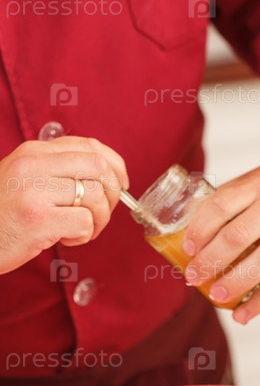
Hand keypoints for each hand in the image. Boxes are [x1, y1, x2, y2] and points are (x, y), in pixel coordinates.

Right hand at [0, 136, 128, 273]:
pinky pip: (84, 222)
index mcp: (33, 152)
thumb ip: (55, 172)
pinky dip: (84, 235)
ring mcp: (34, 191)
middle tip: (101, 214)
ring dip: (99, 220)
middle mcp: (34, 165)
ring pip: (96, 197)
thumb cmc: (1, 214)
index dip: (115, 165)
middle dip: (113, 195)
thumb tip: (105, 177)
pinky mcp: (37, 219)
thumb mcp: (23, 180)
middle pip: (100, 168)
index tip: (121, 184)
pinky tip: (66, 239)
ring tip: (80, 231)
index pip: (90, 146)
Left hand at [183, 126, 259, 323]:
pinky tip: (242, 314)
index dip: (200, 228)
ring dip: (234, 282)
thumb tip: (192, 230)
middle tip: (193, 276)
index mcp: (259, 185)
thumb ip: (232, 201)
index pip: (222, 205)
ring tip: (214, 295)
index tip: (186, 247)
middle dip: (210, 260)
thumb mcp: (259, 178)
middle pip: (238, 236)